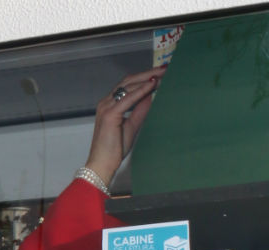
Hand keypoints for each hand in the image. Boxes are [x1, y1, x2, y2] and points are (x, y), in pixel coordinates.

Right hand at [85, 66, 166, 184]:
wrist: (102, 164)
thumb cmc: (113, 149)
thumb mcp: (131, 125)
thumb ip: (139, 110)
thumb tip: (150, 96)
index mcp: (110, 104)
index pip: (128, 85)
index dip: (144, 77)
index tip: (160, 73)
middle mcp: (106, 102)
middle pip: (128, 81)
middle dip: (148, 73)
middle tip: (165, 68)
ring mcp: (106, 107)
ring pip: (128, 86)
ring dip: (147, 78)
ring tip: (162, 74)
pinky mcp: (109, 114)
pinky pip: (128, 98)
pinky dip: (141, 90)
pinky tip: (152, 85)